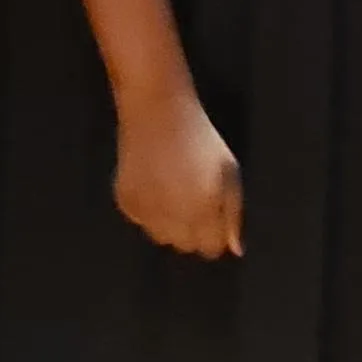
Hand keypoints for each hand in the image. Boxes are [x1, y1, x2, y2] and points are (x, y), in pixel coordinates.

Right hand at [113, 92, 243, 259]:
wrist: (157, 111)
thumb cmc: (200, 138)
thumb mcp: (229, 171)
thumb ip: (233, 213)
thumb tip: (235, 250)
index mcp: (205, 207)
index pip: (211, 248)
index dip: (216, 234)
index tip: (214, 217)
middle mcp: (175, 215)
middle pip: (186, 246)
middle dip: (193, 232)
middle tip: (194, 202)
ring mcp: (147, 210)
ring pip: (161, 237)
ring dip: (170, 225)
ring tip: (173, 193)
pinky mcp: (126, 201)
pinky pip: (141, 221)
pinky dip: (148, 211)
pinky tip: (154, 185)